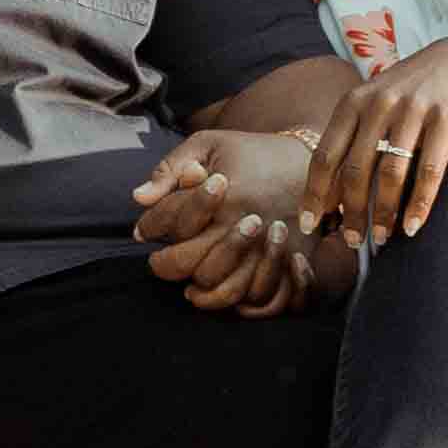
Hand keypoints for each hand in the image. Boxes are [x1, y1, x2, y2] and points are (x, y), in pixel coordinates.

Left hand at [136, 127, 319, 314]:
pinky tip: (216, 292)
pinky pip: (257, 299)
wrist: (308, 162)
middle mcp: (243, 224)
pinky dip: (233, 303)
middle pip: (188, 262)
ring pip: (218, 287)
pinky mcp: (287, 263)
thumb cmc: (251, 152)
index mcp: (224, 192)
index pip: (169, 220)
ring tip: (185, 283)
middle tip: (158, 259)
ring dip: (196, 289)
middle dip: (164, 263)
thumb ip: (170, 168)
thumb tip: (138, 198)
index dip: (148, 227)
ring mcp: (266, 248)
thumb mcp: (208, 143)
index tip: (142, 230)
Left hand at [314, 35, 447, 242]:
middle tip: (352, 241)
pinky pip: (429, 171)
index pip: (325, 157)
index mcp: (353, 103)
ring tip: (382, 238)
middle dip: (351, 213)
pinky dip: (419, 204)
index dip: (315, 195)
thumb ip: (351, 138)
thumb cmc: (409, 91)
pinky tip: (412, 227)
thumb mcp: (372, 102)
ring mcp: (413, 111)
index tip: (309, 226)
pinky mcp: (446, 118)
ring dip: (384, 213)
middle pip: (356, 171)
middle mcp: (379, 105)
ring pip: (391, 175)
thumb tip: (328, 194)